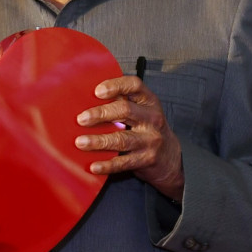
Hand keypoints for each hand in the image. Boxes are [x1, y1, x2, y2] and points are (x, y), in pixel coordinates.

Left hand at [75, 75, 183, 200]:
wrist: (170, 157)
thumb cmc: (147, 127)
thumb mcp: (141, 109)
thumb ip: (120, 100)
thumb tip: (84, 96)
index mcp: (148, 101)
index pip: (134, 85)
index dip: (116, 85)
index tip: (97, 91)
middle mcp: (152, 118)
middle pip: (125, 111)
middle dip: (101, 114)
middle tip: (81, 119)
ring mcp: (150, 140)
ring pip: (122, 139)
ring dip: (99, 141)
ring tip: (80, 142)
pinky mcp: (146, 160)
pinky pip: (123, 162)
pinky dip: (107, 165)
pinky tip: (93, 166)